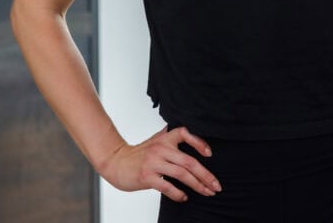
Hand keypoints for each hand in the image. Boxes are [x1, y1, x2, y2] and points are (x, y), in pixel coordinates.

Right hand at [98, 126, 221, 201]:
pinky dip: (178, 193)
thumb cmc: (140, 153)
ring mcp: (153, 163)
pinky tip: (184, 197)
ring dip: (197, 185)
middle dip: (206, 175)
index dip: (200, 143)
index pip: (186, 134)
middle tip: (216, 186)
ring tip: (206, 192)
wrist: (116, 162)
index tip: (210, 154)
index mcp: (165, 138)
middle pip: (189, 161)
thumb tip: (196, 139)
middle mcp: (161, 148)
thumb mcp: (157, 140)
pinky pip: (167, 186)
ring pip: (181, 174)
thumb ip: (173, 138)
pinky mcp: (146, 177)